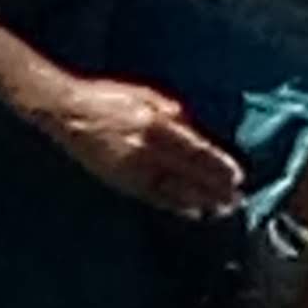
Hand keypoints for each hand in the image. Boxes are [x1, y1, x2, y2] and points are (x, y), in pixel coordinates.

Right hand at [52, 78, 242, 216]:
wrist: (69, 113)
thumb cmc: (108, 98)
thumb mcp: (147, 95)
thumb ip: (174, 114)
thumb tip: (194, 130)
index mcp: (156, 124)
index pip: (194, 149)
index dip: (217, 165)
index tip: (238, 177)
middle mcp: (146, 150)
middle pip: (187, 173)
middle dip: (212, 188)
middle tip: (235, 201)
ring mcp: (132, 169)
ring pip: (172, 190)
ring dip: (196, 201)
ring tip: (217, 211)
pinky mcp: (119, 181)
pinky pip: (151, 196)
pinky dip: (172, 205)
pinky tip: (188, 211)